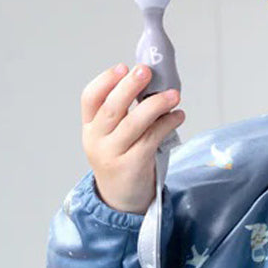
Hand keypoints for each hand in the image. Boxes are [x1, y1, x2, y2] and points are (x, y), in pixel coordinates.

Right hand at [80, 63, 184, 213]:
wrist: (121, 200)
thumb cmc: (122, 160)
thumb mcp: (114, 137)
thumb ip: (125, 114)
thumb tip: (153, 83)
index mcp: (90, 127)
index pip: (89, 98)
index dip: (105, 81)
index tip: (123, 67)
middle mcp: (97, 140)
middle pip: (111, 108)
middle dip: (130, 87)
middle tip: (146, 71)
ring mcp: (112, 154)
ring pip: (133, 124)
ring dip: (155, 105)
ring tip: (174, 95)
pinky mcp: (131, 166)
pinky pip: (151, 139)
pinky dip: (166, 125)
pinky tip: (178, 116)